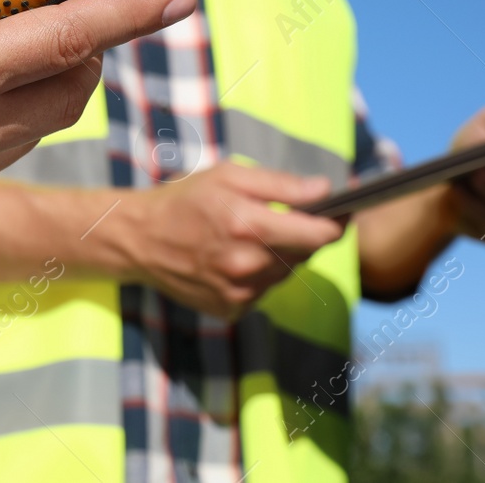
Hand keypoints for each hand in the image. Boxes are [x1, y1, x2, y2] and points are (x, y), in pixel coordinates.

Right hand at [109, 163, 344, 318]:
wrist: (140, 240)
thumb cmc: (185, 200)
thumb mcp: (229, 175)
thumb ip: (281, 185)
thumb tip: (325, 189)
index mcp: (248, 226)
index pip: (318, 235)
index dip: (337, 223)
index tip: (344, 213)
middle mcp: (247, 265)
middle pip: (305, 254)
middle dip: (303, 234)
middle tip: (283, 217)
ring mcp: (239, 292)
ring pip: (286, 273)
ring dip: (282, 255)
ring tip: (252, 236)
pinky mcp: (232, 309)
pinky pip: (265, 290)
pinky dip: (261, 274)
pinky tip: (237, 258)